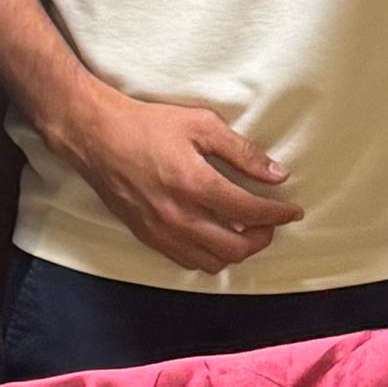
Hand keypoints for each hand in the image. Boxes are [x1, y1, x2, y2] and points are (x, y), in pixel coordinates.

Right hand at [66, 86, 300, 275]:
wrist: (96, 137)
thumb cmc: (147, 125)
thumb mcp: (201, 124)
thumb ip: (242, 152)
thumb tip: (276, 173)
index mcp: (194, 184)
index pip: (250, 212)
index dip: (278, 214)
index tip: (291, 210)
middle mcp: (179, 215)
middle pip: (235, 247)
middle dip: (262, 237)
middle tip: (270, 222)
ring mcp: (161, 231)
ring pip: (212, 262)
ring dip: (236, 251)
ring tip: (245, 230)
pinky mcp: (147, 237)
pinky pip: (186, 261)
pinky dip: (209, 255)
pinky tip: (215, 236)